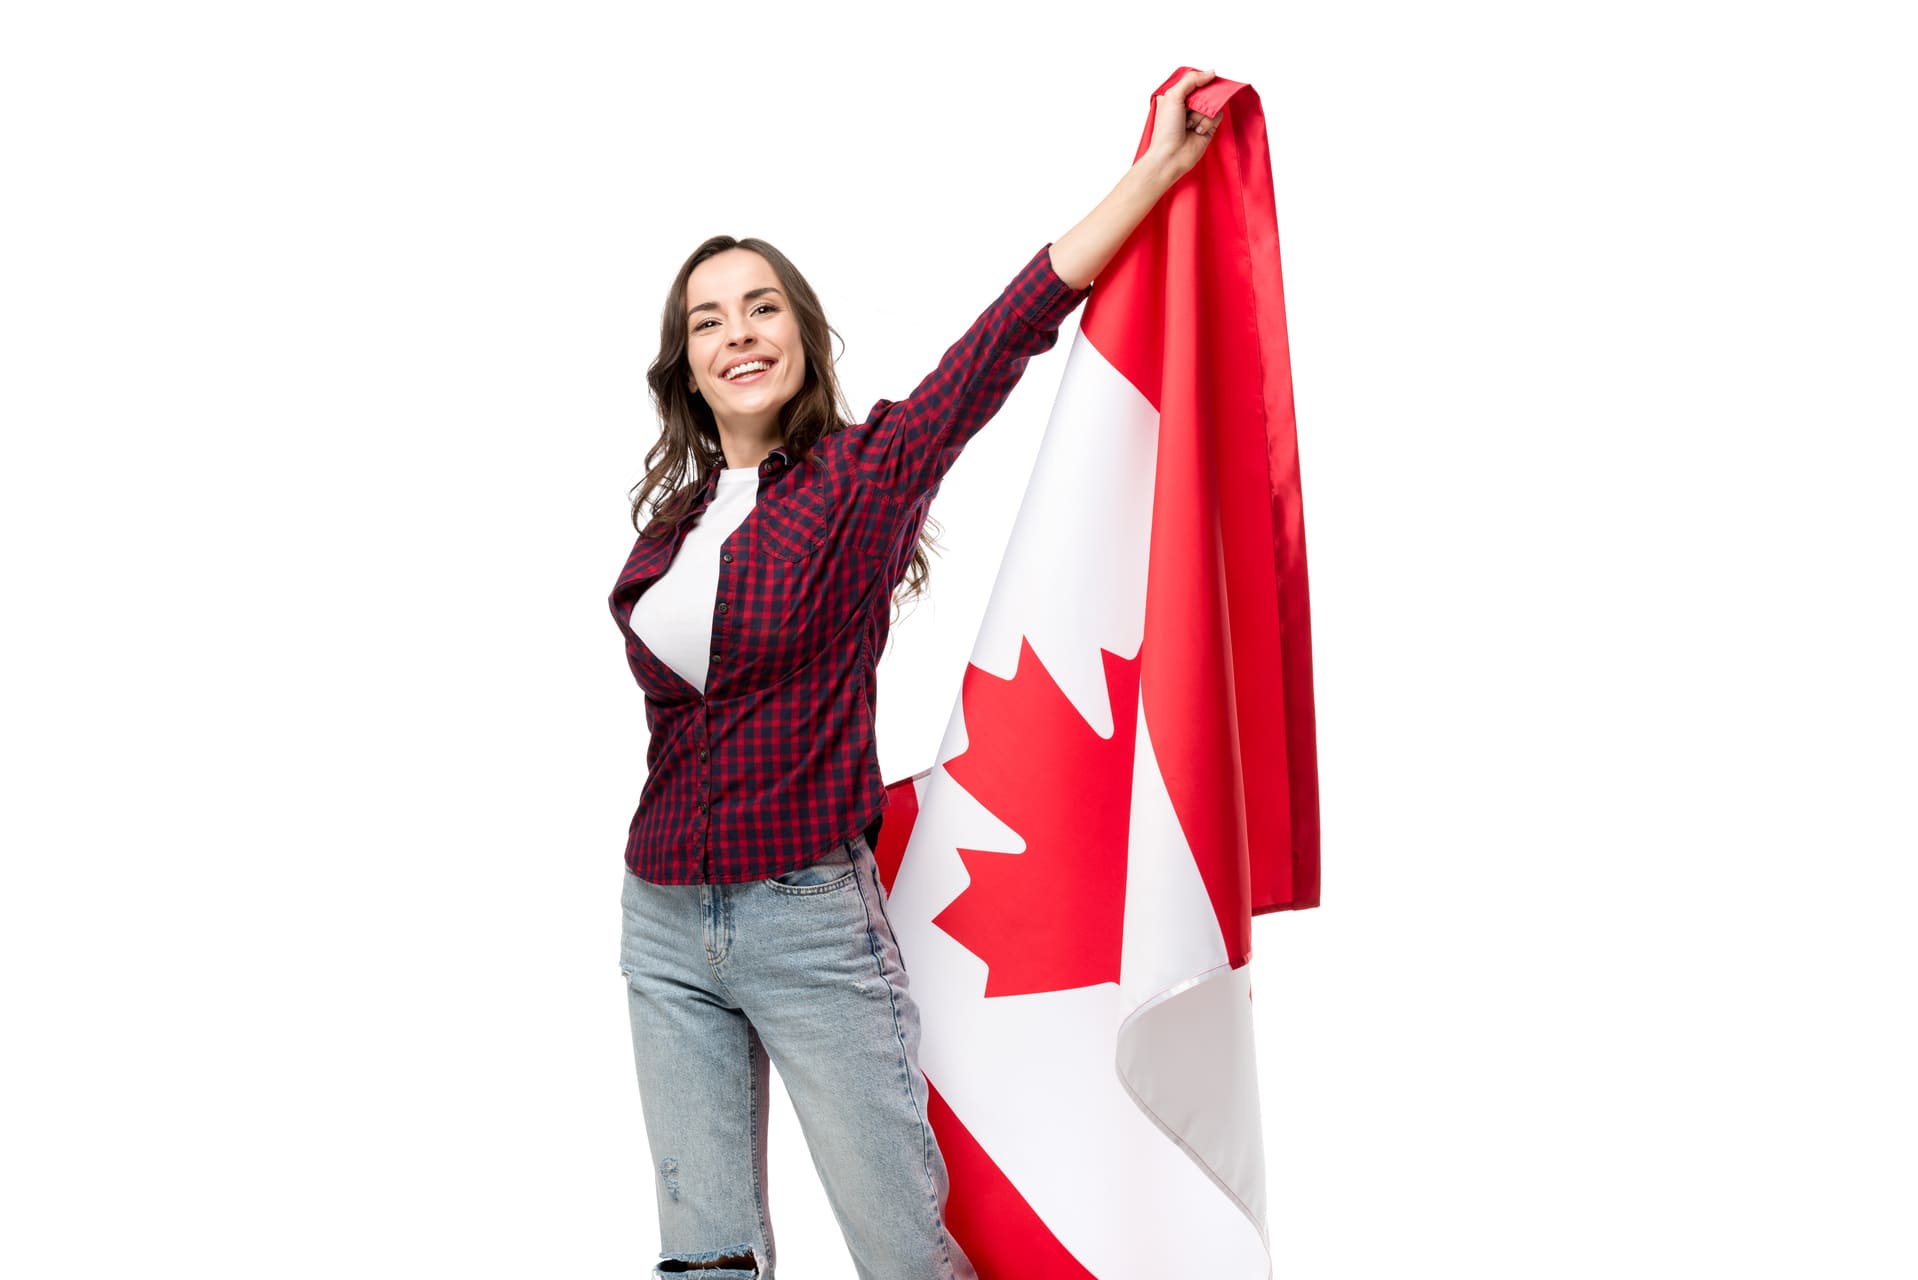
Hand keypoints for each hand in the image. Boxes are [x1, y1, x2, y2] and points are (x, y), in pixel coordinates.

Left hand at [1143, 68, 1222, 182]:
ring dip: (1202, 114)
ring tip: (1190, 125)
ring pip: (1213, 103)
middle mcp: (1188, 105)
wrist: (1171, 156)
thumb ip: (1191, 80)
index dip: (1200, 81)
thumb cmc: (1166, 129)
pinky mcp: (1208, 127)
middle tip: (1192, 108)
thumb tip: (1211, 73)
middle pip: (1207, 91)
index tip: (1204, 82)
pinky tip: (1197, 131)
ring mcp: (1199, 116)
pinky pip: (1218, 116)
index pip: (1195, 80)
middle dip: (1202, 99)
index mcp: (1176, 96)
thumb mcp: (1173, 96)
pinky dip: (1208, 123)